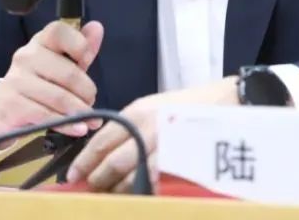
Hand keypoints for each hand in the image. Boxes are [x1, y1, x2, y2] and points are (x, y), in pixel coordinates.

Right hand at [0, 20, 104, 140]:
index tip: (87, 61)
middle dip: (87, 92)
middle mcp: (26, 56)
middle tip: (91, 102)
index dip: (80, 45)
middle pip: (68, 72)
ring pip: (59, 97)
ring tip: (90, 119)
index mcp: (41, 41)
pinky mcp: (11, 104)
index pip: (60, 32)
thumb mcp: (61, 63)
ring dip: (80, 112)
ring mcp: (16, 80)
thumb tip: (97, 27)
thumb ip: (81, 48)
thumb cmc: (38, 83)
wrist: (0, 107)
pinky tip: (78, 129)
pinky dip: (67, 125)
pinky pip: (46, 116)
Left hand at [67, 76, 238, 192]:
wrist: (227, 102)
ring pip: (131, 180)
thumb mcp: (151, 107)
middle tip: (91, 190)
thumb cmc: (187, 106)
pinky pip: (154, 185)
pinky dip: (143, 193)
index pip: (100, 142)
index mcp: (136, 113)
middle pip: (112, 165)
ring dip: (118, 191)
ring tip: (112, 195)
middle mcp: (147, 129)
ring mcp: (165, 147)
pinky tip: (139, 195)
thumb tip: (101, 152)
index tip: (71, 176)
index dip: (83, 162)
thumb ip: (127, 127)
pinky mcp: (182, 162)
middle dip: (98, 181)